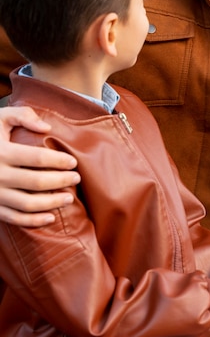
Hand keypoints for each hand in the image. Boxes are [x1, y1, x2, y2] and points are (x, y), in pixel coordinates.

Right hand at [0, 106, 79, 225]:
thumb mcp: (1, 117)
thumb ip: (23, 115)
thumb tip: (47, 128)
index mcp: (2, 152)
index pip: (37, 158)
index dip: (59, 161)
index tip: (73, 162)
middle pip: (36, 182)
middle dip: (61, 181)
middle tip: (76, 178)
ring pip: (28, 204)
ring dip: (52, 203)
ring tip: (69, 198)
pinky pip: (14, 218)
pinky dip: (34, 221)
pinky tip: (51, 216)